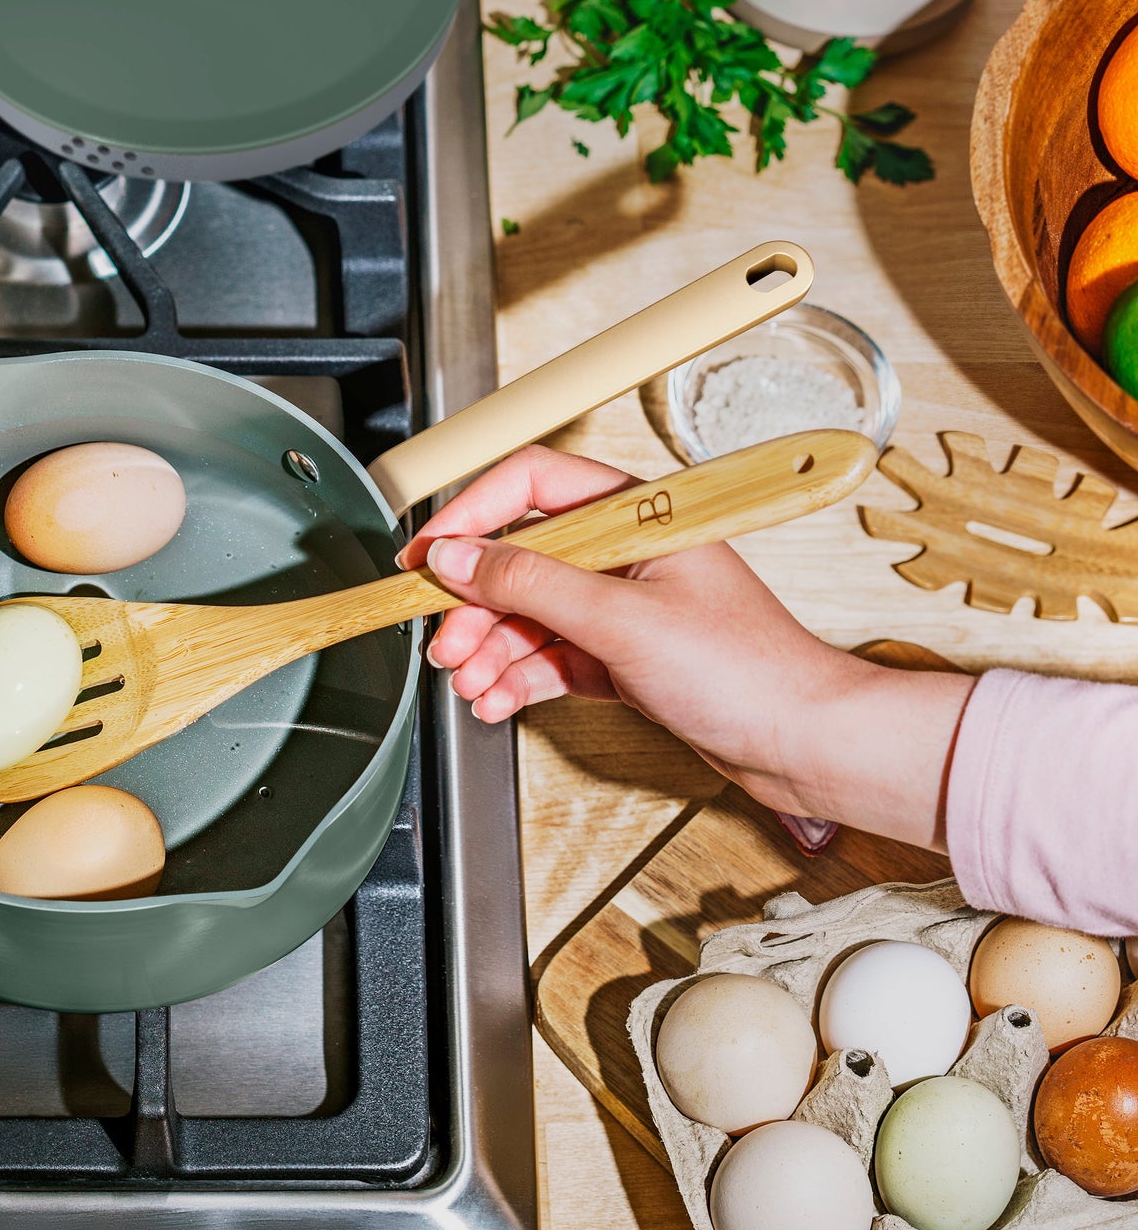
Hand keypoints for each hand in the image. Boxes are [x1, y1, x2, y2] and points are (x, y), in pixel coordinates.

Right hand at [401, 445, 973, 851]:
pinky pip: (552, 655)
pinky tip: (497, 698)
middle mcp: (626, 551)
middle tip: (445, 641)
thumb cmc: (748, 671)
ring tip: (469, 680)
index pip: (530, 487)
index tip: (427, 555)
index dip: (470, 517)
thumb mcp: (622, 620)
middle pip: (522, 558)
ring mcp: (624, 604)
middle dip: (476, 604)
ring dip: (491, 648)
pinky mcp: (623, 654)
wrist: (802, 742)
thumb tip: (460, 557)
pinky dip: (519, 676)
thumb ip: (531, 584)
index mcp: (637, 513)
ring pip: (531, 613)